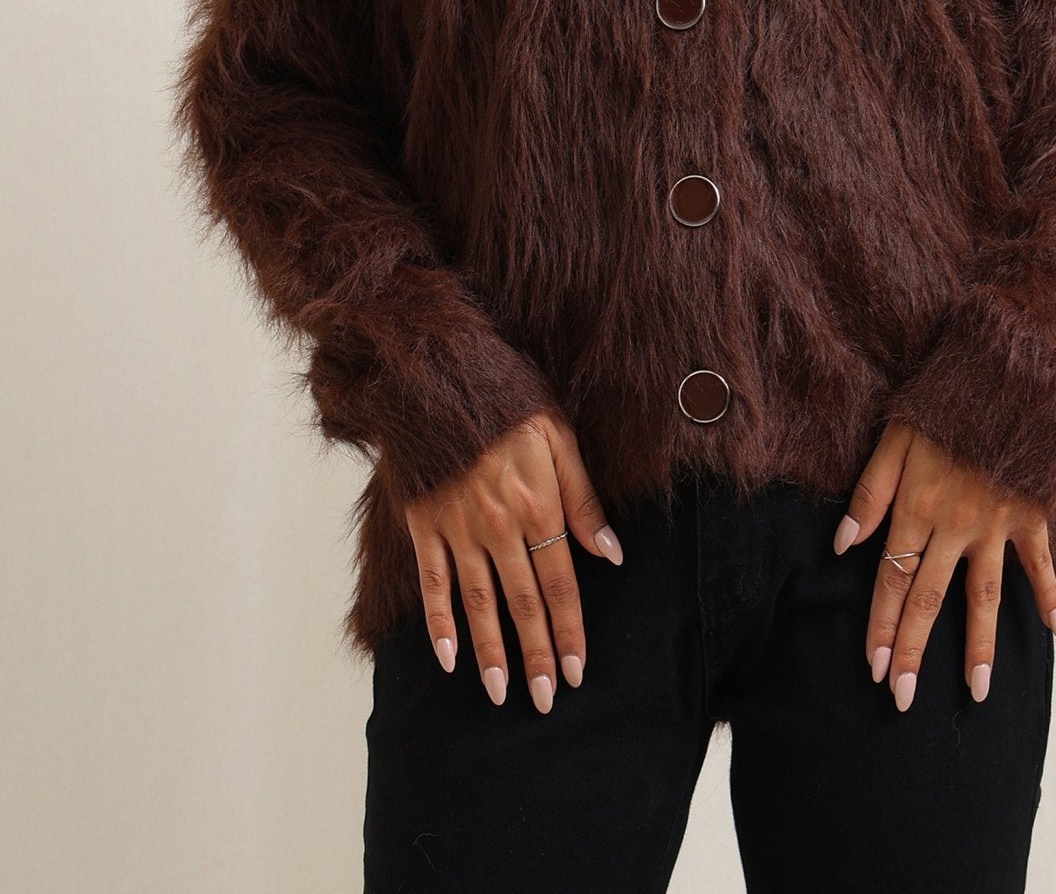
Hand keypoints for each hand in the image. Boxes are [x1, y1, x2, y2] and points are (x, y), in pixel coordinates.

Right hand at [401, 409, 623, 712]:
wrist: (441, 375)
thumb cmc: (508, 403)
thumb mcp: (560, 438)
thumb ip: (584, 499)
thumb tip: (612, 555)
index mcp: (538, 505)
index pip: (560, 583)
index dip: (569, 630)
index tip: (576, 672)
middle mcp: (499, 525)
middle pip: (522, 603)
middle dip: (535, 655)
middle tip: (543, 700)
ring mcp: (458, 527)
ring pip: (478, 603)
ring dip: (490, 652)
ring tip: (500, 694)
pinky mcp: (424, 524)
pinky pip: (433, 582)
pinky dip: (438, 622)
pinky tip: (446, 657)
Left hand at [834, 418, 1055, 711]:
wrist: (1005, 374)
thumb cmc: (942, 403)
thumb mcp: (894, 436)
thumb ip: (870, 492)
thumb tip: (843, 544)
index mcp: (917, 507)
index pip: (892, 579)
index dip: (881, 625)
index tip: (874, 670)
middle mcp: (954, 524)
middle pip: (930, 599)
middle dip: (914, 651)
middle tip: (903, 701)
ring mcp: (995, 523)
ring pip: (985, 596)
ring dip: (980, 646)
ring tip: (979, 693)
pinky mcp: (1029, 513)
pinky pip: (1040, 562)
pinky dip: (1048, 595)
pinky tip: (1054, 632)